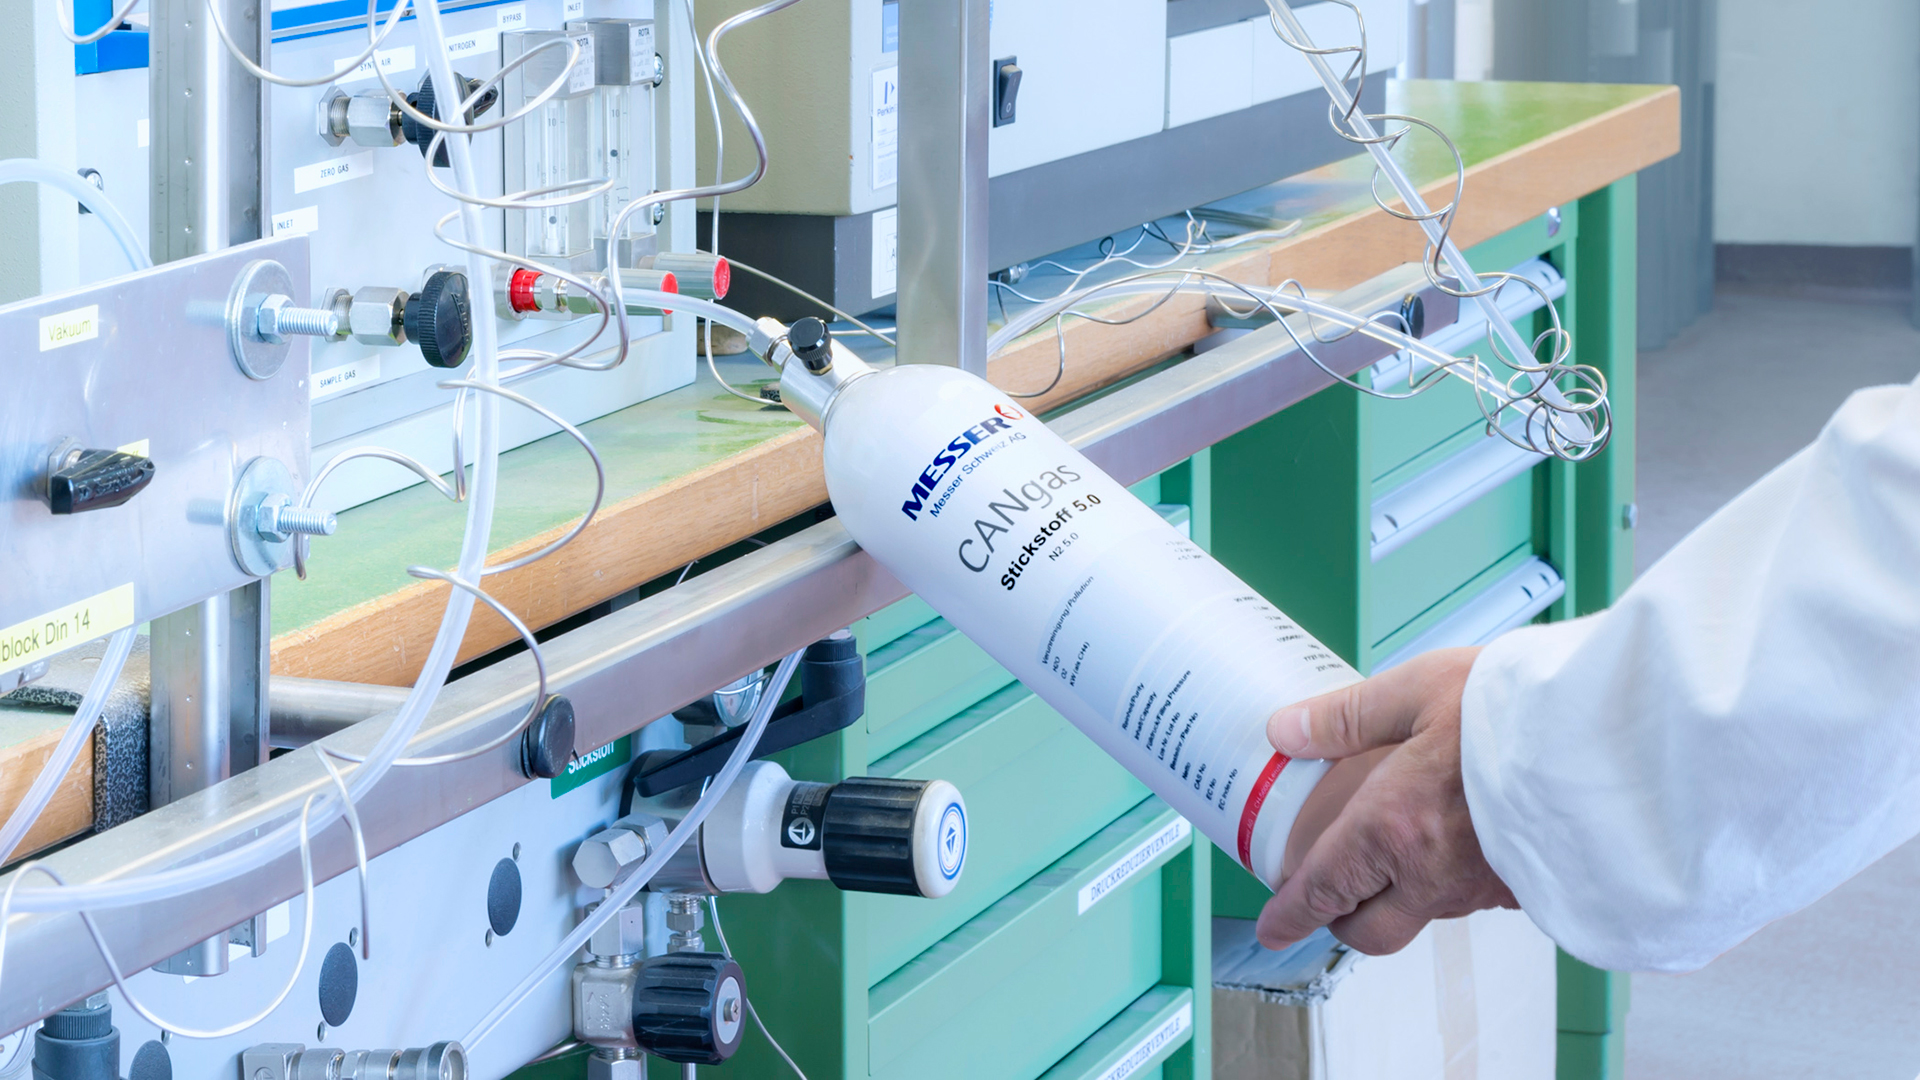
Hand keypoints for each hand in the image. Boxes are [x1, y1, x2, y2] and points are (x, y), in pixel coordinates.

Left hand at [1257, 647, 1517, 953]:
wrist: (1617, 737)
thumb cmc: (1520, 709)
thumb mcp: (1419, 688)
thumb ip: (1348, 716)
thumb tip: (1287, 729)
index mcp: (1392, 826)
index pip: (1324, 888)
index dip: (1290, 913)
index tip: (1273, 927)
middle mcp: (1432, 872)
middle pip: (1369, 930)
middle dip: (1339, 921)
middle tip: (1327, 897)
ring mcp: (1481, 887)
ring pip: (1423, 915)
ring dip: (1399, 898)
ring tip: (1397, 856)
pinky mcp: (1527, 886)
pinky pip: (1473, 901)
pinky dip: (1452, 884)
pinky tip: (1460, 844)